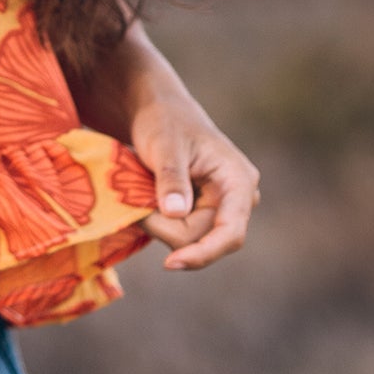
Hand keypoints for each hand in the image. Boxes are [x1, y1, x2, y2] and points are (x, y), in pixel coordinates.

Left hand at [129, 92, 261, 271]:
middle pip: (203, 238)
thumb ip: (171, 177)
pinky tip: (148, 201)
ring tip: (142, 194)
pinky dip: (162, 222)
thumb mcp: (164, 144)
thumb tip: (176, 213)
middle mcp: (238, 199)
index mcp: (238, 181)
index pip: (230, 232)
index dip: (203, 253)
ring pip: (190, 239)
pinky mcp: (206, 213)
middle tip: (135, 204)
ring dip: (161, 225)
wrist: (159, 111)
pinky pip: (183, 232)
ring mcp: (223, 208)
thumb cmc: (164, 121)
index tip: (170, 262)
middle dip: (166, 228)